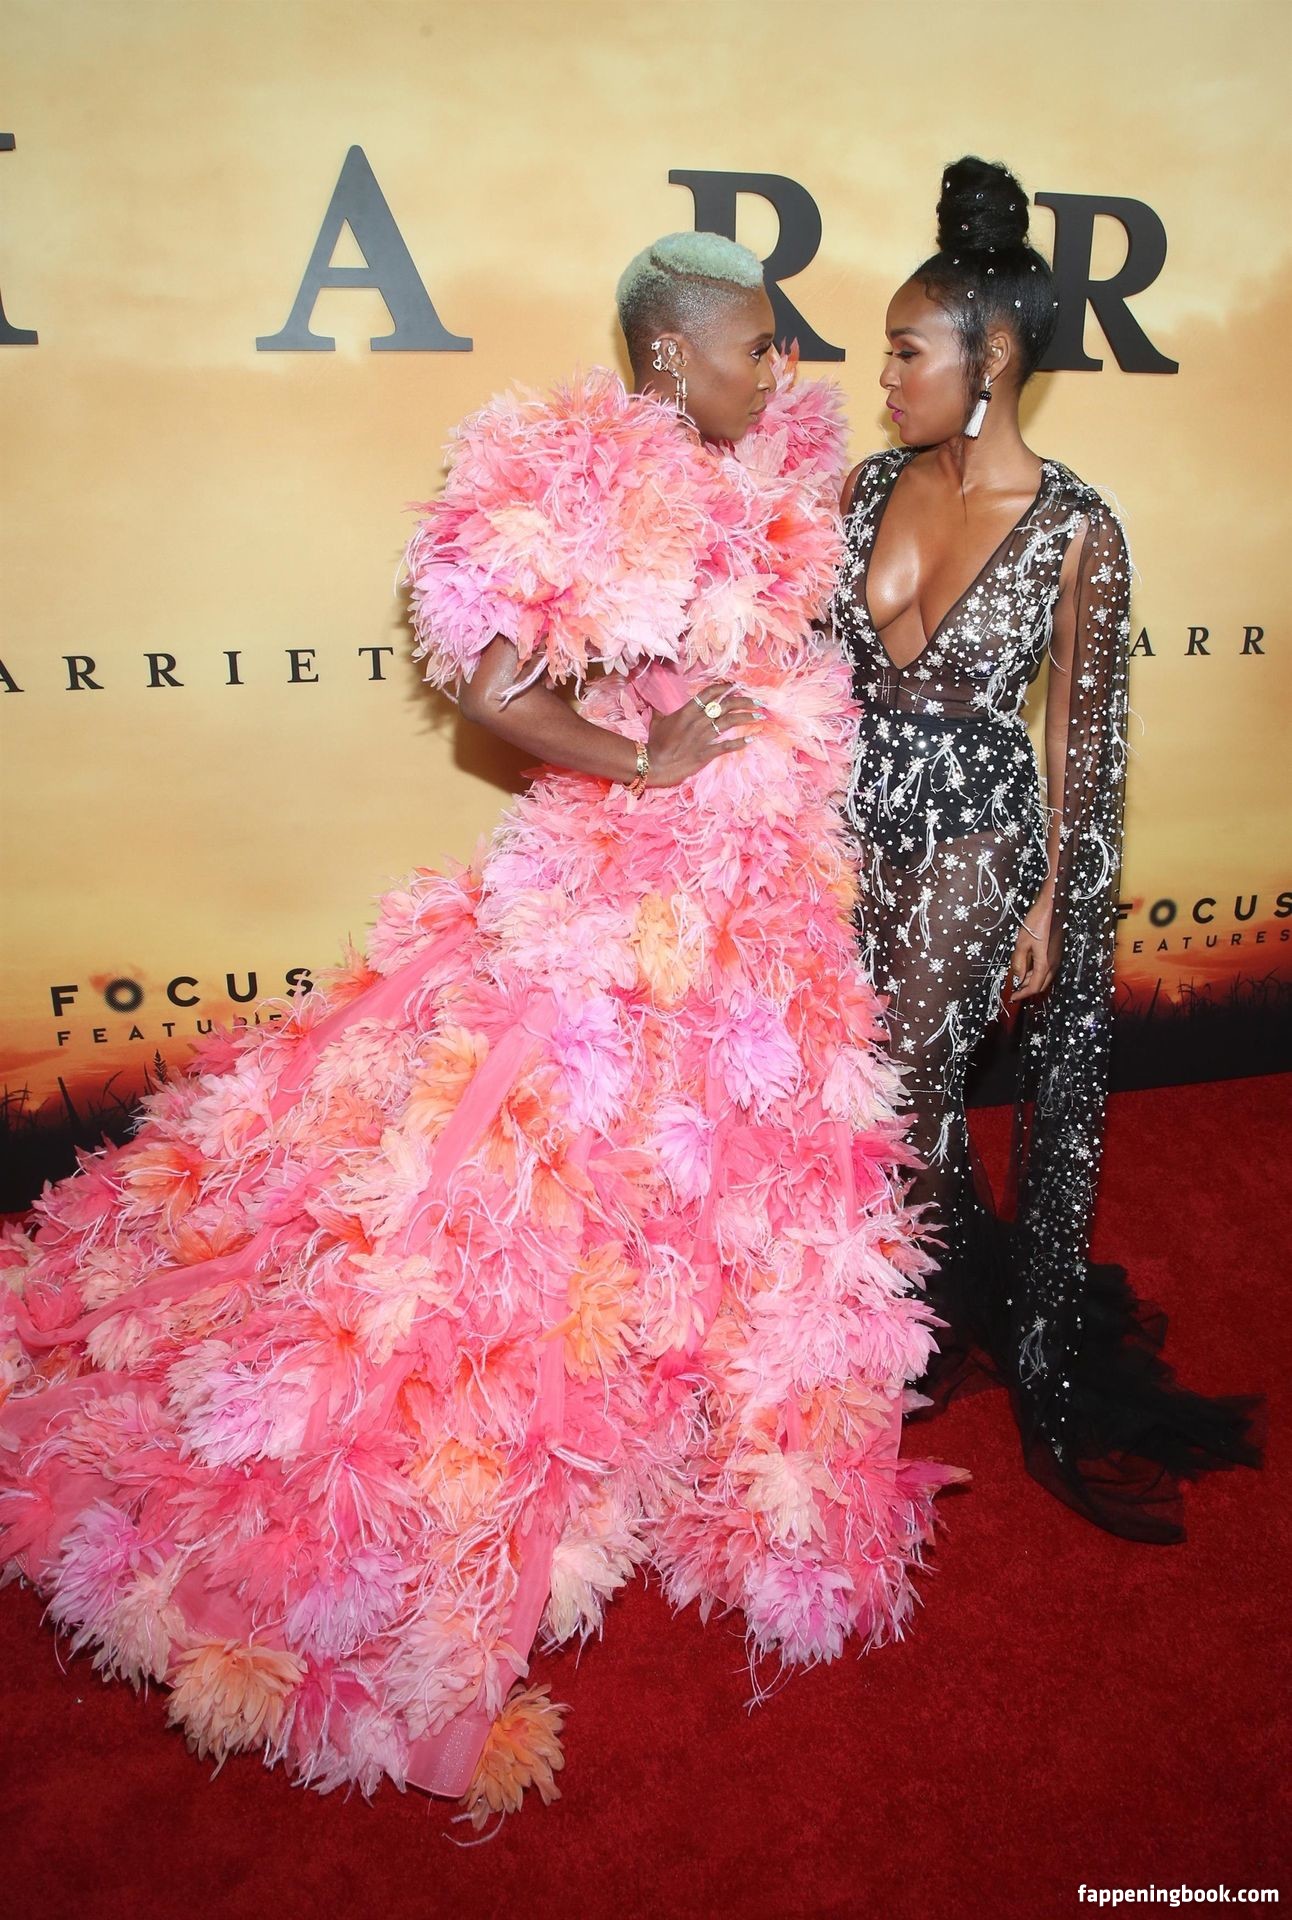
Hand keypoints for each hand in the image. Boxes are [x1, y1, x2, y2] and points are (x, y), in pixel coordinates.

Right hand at [645, 681, 762, 787]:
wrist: (654, 765)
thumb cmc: (655, 744)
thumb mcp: (657, 722)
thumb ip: (660, 710)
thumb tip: (653, 702)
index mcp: (687, 711)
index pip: (710, 693)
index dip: (725, 687)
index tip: (737, 686)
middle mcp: (698, 721)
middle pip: (726, 704)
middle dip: (744, 700)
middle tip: (757, 701)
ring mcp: (703, 736)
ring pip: (730, 721)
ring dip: (747, 717)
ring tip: (760, 715)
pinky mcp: (706, 753)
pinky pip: (727, 745)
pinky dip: (741, 742)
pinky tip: (752, 738)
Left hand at [1009, 895, 1060, 1002]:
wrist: (1053, 907)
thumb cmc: (1037, 922)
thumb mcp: (1022, 942)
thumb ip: (1019, 962)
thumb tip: (1017, 978)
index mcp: (1044, 964)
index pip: (1034, 987)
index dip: (1023, 994)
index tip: (1012, 997)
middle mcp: (1053, 964)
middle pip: (1042, 984)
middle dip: (1028, 989)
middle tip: (1015, 990)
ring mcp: (1056, 958)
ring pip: (1045, 977)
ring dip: (1032, 981)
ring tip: (1019, 979)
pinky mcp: (1056, 952)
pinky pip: (1047, 969)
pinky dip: (1037, 973)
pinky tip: (1028, 967)